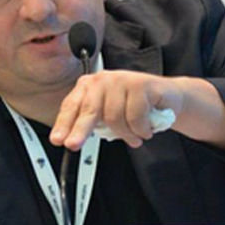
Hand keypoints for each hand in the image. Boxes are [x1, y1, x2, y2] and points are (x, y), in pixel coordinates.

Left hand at [49, 70, 183, 149]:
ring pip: (114, 117)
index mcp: (89, 86)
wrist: (166, 97)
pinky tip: (146, 128)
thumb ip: (94, 123)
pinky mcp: (141, 84)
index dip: (64, 124)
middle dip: (80, 130)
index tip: (58, 140)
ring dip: (126, 134)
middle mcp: (103, 80)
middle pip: (89, 109)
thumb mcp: (108, 114)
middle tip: (73, 145)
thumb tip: (75, 138)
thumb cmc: (134, 106)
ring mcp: (122, 80)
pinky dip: (141, 129)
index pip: (72, 105)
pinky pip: (136, 116)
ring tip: (134, 135)